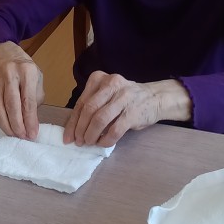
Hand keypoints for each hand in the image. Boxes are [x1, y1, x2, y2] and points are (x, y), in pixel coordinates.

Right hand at [0, 42, 44, 139]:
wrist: (8, 57)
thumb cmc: (27, 72)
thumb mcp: (37, 81)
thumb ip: (35, 100)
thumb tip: (31, 123)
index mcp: (28, 72)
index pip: (28, 100)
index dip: (30, 119)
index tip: (33, 134)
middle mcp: (11, 74)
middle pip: (12, 104)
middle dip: (17, 124)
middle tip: (23, 137)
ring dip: (7, 125)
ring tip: (14, 136)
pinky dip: (0, 120)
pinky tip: (7, 128)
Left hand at [63, 72, 191, 147]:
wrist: (156, 98)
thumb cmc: (126, 98)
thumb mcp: (108, 94)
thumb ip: (93, 105)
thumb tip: (74, 129)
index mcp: (100, 79)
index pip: (81, 102)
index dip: (73, 122)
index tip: (68, 137)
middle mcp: (111, 84)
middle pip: (88, 110)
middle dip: (80, 129)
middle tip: (79, 141)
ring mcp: (123, 98)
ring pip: (99, 119)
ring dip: (91, 135)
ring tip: (89, 142)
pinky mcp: (133, 112)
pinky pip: (114, 130)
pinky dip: (105, 140)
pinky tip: (102, 143)